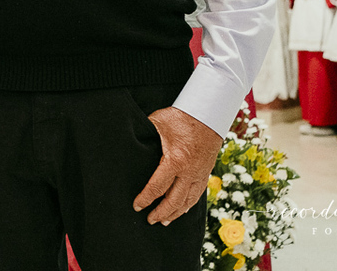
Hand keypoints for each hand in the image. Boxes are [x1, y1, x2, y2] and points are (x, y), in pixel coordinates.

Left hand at [132, 107, 223, 224]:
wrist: (209, 114)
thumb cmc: (181, 117)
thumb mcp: (158, 122)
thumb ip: (144, 133)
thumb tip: (127, 137)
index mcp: (175, 160)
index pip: (157, 187)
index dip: (145, 199)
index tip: (137, 206)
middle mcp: (189, 172)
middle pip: (173, 201)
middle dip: (160, 213)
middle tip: (149, 220)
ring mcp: (199, 174)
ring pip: (187, 201)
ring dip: (175, 213)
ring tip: (164, 222)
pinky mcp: (206, 173)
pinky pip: (197, 195)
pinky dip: (188, 205)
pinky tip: (182, 210)